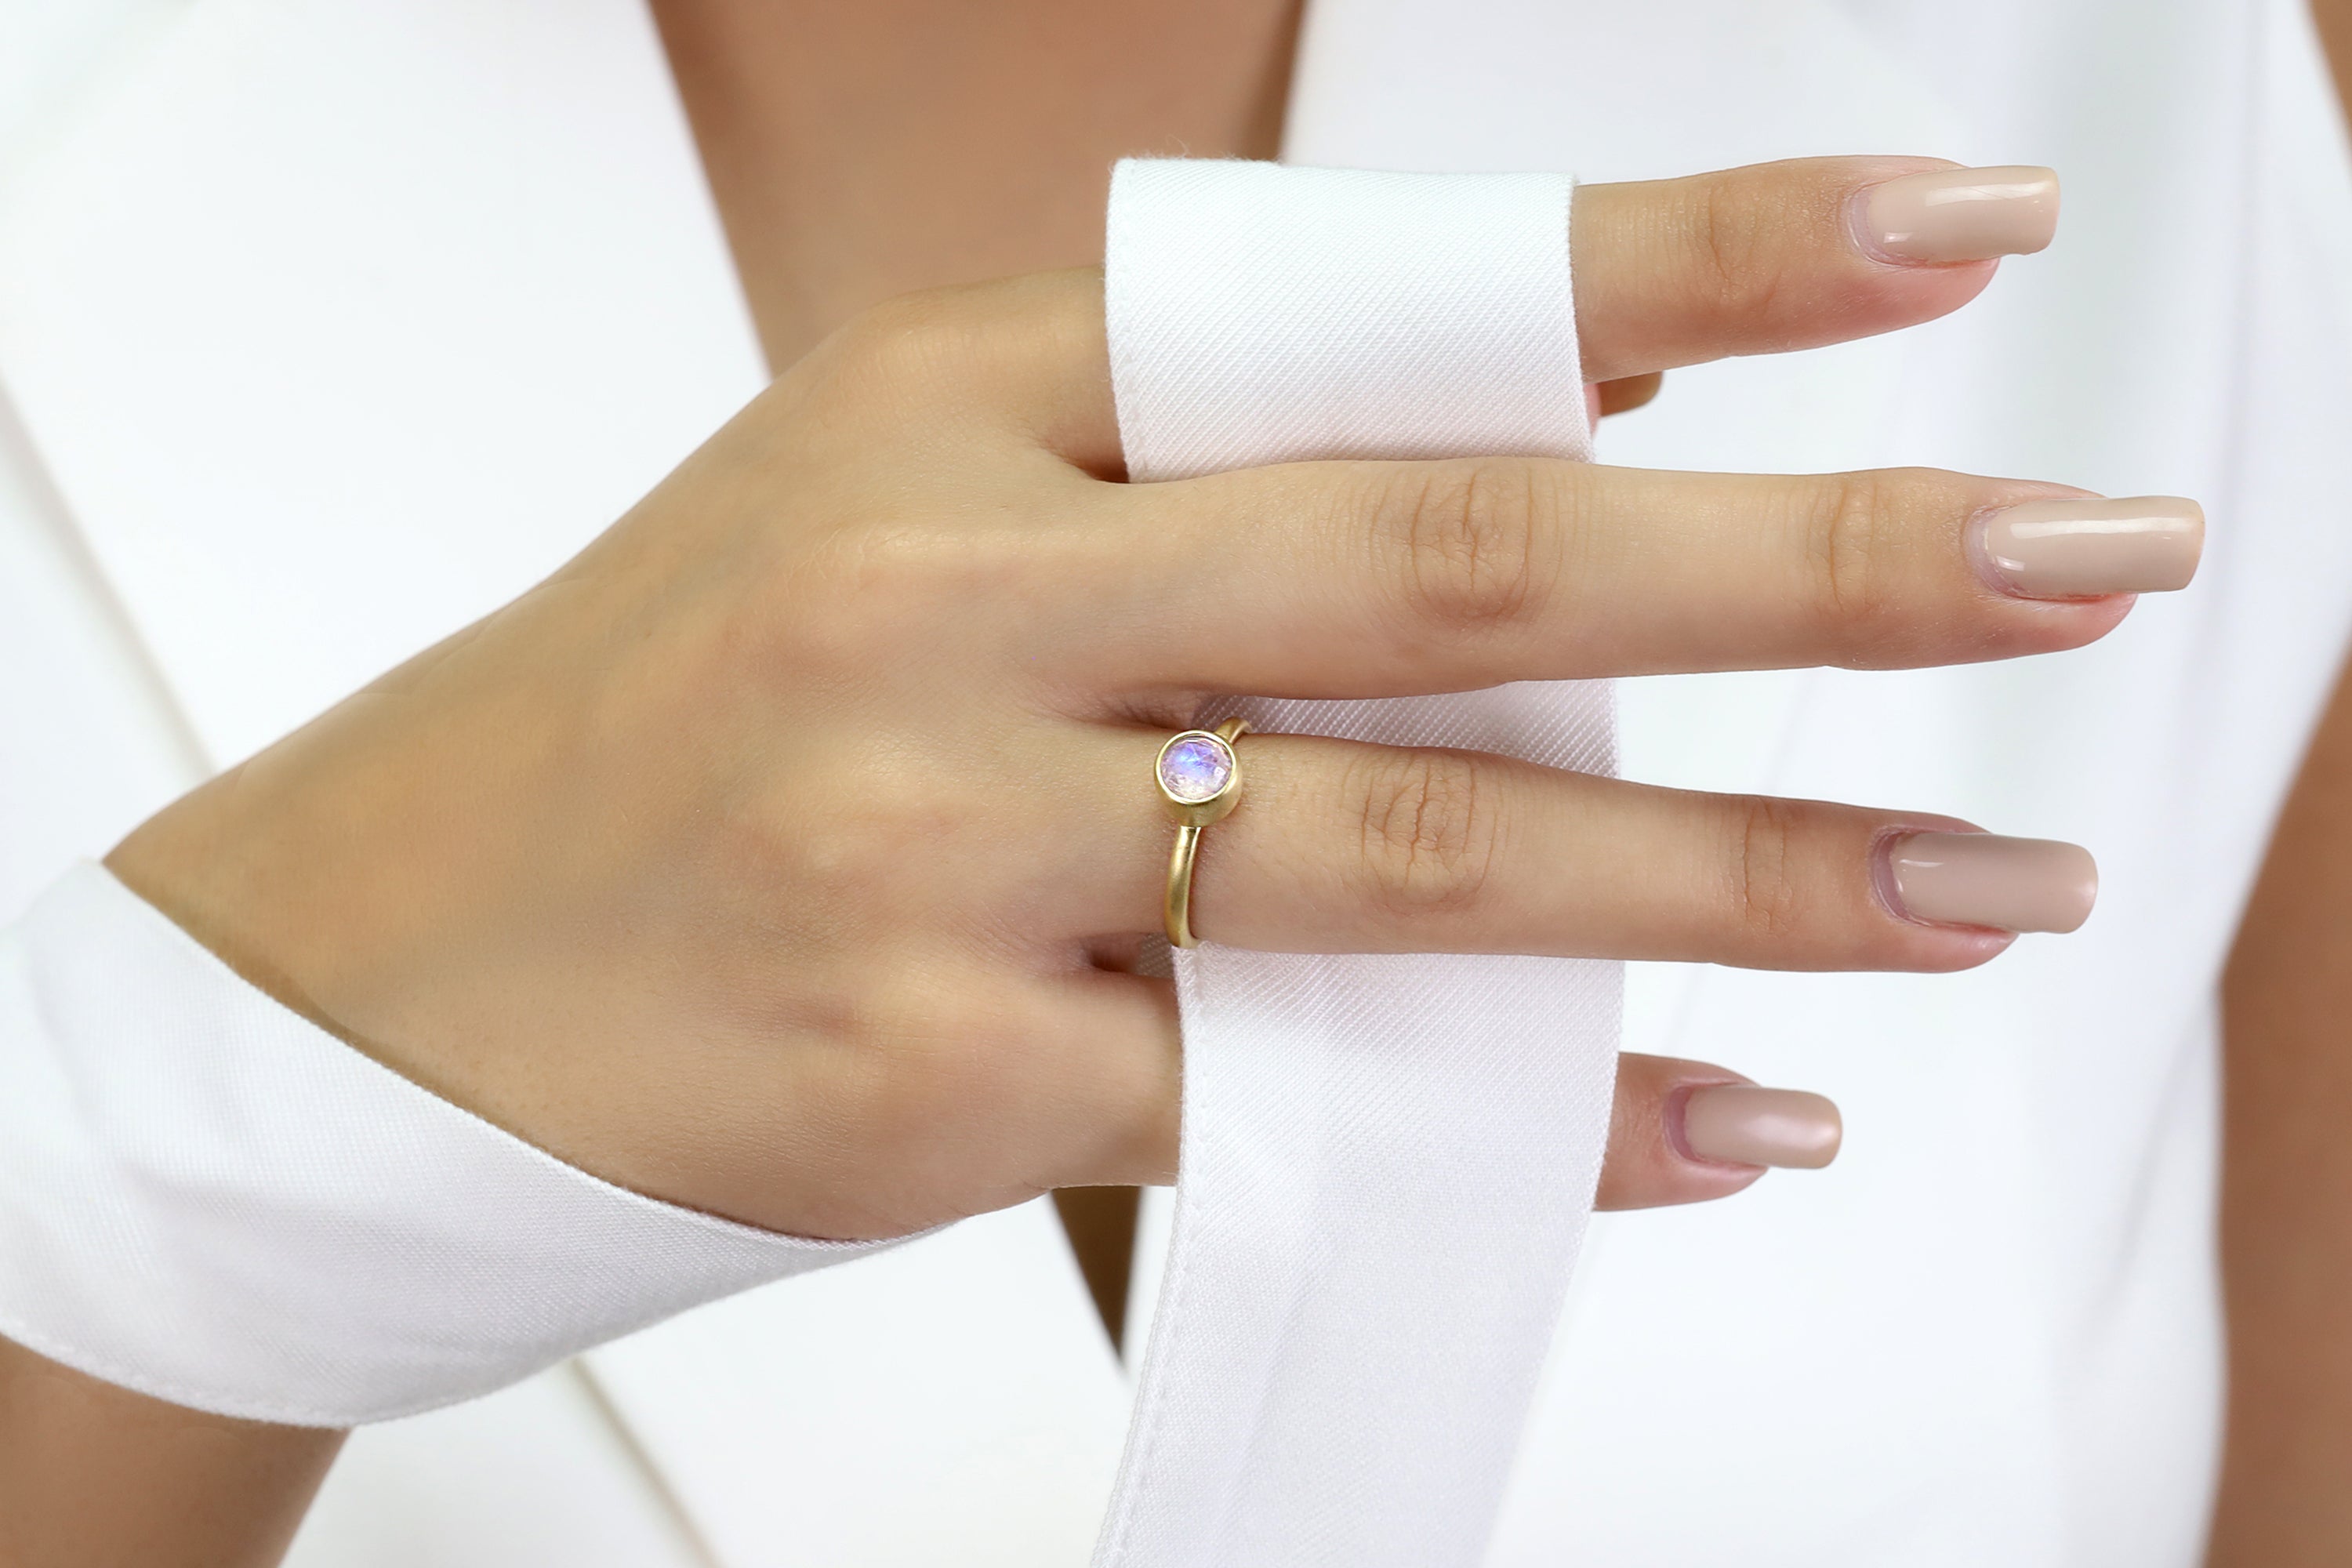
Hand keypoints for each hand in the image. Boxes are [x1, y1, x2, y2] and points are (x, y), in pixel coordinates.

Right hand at [110, 156, 2179, 1240]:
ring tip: (1980, 887)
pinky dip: (1543, 1126)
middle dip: (1808, 563)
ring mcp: (932, 851)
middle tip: (2079, 553)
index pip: (1373, 305)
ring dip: (1743, 878)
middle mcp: (951, 600)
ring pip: (1419, 858)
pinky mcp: (930, 1084)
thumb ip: (1202, 485)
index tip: (1940, 228)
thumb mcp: (903, 512)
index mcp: (958, 408)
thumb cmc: (669, 724)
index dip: (1680, 256)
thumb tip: (1565, 467)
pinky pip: (1303, 1107)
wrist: (380, 969)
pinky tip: (1724, 1119)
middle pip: (1452, 566)